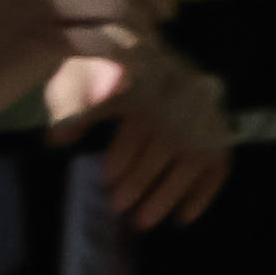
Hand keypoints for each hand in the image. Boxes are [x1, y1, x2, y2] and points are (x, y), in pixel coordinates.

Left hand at [46, 46, 230, 226]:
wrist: (144, 53)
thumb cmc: (104, 72)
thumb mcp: (81, 78)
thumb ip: (71, 107)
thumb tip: (56, 139)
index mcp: (148, 84)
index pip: (140, 125)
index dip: (123, 154)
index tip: (106, 177)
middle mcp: (181, 103)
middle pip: (164, 148)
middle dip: (139, 181)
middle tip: (117, 206)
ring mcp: (203, 121)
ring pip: (191, 162)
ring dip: (167, 196)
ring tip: (142, 221)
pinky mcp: (219, 136)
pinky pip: (218, 169)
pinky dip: (202, 195)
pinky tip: (182, 217)